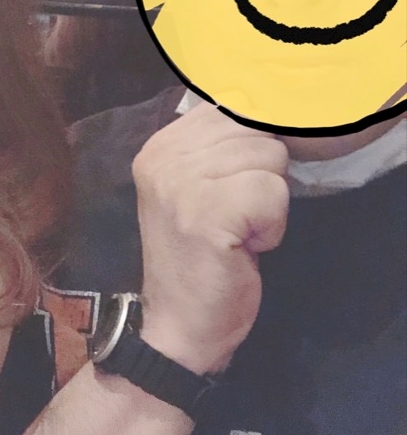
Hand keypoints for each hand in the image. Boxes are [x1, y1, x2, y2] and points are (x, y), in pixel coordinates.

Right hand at [132, 102, 288, 374]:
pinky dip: (272, 227)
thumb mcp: (197, 185)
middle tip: (233, 219)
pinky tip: (245, 247)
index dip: (249, 153)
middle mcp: (163, 155)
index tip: (226, 194)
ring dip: (268, 203)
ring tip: (237, 231)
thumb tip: (265, 111)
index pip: (233, 109)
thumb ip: (217, 146)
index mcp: (159, 143)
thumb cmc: (199, 257)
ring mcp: (180, 182)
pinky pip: (273, 193)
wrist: (179, 325)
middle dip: (261, 178)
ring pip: (270, 159)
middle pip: (256, 133)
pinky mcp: (206, 212)